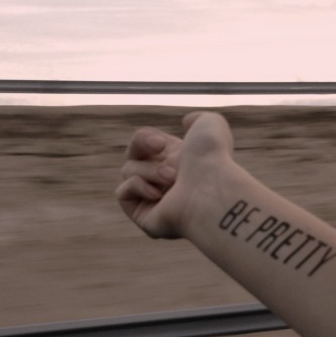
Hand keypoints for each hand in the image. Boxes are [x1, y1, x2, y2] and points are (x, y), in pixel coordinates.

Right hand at [116, 112, 233, 238]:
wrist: (211, 187)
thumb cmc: (213, 157)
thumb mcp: (210, 124)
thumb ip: (198, 119)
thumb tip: (187, 123)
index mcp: (176, 160)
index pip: (143, 143)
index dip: (144, 139)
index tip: (160, 144)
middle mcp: (164, 180)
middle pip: (132, 155)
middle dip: (145, 152)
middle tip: (166, 158)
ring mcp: (154, 200)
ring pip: (128, 171)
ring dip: (150, 171)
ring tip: (173, 180)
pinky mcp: (143, 217)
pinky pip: (122, 193)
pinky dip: (137, 187)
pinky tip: (159, 194)